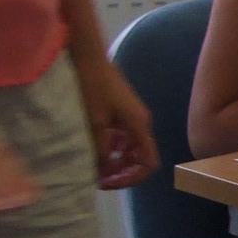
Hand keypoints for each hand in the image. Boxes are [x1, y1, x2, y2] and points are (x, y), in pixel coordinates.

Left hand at [74, 54, 159, 188]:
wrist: (88, 56)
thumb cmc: (92, 86)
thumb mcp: (94, 122)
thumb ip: (101, 150)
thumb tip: (102, 172)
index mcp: (139, 125)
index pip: (149, 163)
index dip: (132, 178)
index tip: (108, 182)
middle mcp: (140, 122)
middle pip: (139, 157)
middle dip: (121, 171)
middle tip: (97, 177)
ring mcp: (131, 115)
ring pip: (129, 147)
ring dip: (114, 159)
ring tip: (93, 163)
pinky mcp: (122, 110)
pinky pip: (121, 136)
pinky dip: (110, 145)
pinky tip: (93, 145)